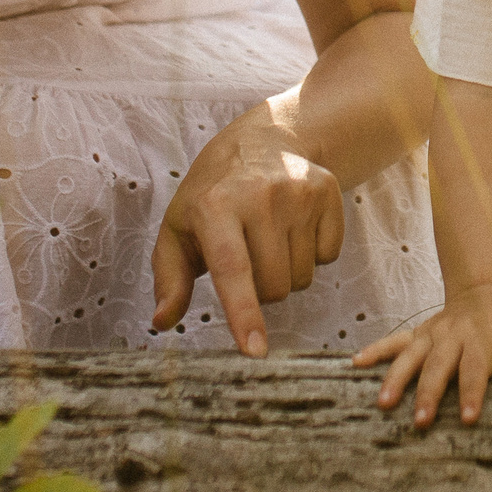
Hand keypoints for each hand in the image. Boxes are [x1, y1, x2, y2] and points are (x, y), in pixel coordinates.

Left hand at [149, 105, 345, 356]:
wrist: (261, 141)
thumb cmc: (211, 197)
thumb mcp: (178, 230)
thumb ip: (169, 280)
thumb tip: (162, 322)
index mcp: (215, 207)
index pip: (232, 270)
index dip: (243, 313)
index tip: (254, 351)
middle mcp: (260, 196)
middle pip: (274, 287)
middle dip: (261, 291)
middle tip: (247, 259)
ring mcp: (298, 192)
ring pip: (302, 278)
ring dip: (287, 274)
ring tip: (270, 240)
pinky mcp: (327, 191)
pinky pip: (330, 256)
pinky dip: (314, 255)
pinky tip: (295, 228)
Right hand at [356, 283, 491, 427]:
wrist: (486, 289)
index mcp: (484, 333)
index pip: (478, 364)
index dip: (475, 389)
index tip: (470, 417)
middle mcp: (454, 332)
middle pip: (440, 364)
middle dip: (431, 393)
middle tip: (422, 422)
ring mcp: (433, 333)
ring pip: (411, 355)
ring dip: (397, 378)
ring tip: (384, 404)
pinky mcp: (419, 334)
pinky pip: (393, 342)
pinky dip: (374, 351)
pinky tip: (355, 365)